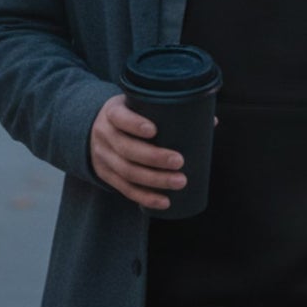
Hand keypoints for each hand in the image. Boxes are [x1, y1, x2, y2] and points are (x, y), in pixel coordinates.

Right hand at [89, 94, 187, 210]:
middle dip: (154, 158)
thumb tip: (212, 121)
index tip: (154, 130)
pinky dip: (145, 197)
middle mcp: (104, 135)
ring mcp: (103, 157)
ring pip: (127, 172)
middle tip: (180, 162)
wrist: (95, 129)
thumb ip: (169, 110)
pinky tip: (163, 201)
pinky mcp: (106, 175)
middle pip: (126, 149)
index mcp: (112, 112)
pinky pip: (125, 190)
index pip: (120, 117)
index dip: (134, 124)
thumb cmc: (130, 114)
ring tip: (180, 182)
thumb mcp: (139, 105)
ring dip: (154, 181)